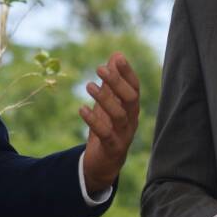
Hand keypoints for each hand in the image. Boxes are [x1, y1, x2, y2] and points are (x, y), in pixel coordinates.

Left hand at [79, 52, 139, 193]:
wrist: (104, 163)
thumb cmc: (108, 127)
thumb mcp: (109, 102)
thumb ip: (112, 81)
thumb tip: (116, 54)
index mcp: (132, 107)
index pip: (134, 87)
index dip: (127, 72)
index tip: (117, 58)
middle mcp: (132, 119)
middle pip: (131, 98)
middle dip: (116, 82)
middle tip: (99, 68)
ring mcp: (124, 134)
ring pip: (119, 115)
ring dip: (104, 99)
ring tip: (88, 85)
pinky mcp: (112, 148)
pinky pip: (105, 133)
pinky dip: (93, 120)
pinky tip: (81, 109)